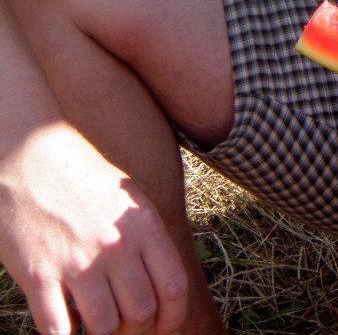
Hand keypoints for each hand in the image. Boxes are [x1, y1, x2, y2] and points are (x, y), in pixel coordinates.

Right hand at [0, 122, 187, 334]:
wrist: (29, 154)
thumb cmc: (80, 177)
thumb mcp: (127, 198)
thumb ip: (146, 239)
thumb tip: (160, 288)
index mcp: (142, 224)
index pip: (174, 287)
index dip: (173, 319)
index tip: (165, 330)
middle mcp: (115, 245)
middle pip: (142, 314)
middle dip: (137, 330)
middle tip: (125, 328)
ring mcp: (77, 261)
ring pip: (105, 329)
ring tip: (96, 324)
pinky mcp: (38, 275)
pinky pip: (59, 330)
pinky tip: (65, 325)